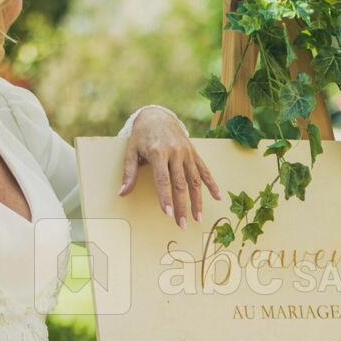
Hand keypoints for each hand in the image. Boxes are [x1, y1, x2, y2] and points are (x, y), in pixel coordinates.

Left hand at [119, 106, 221, 227]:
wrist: (157, 115)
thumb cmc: (142, 136)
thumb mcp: (131, 151)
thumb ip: (129, 173)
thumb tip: (122, 193)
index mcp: (158, 152)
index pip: (163, 179)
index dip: (165, 197)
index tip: (168, 213)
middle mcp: (175, 152)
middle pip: (180, 183)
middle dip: (182, 206)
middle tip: (182, 224)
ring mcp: (187, 152)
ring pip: (195, 180)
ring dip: (198, 200)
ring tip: (197, 218)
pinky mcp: (194, 152)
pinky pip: (204, 170)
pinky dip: (212, 184)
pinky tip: (217, 197)